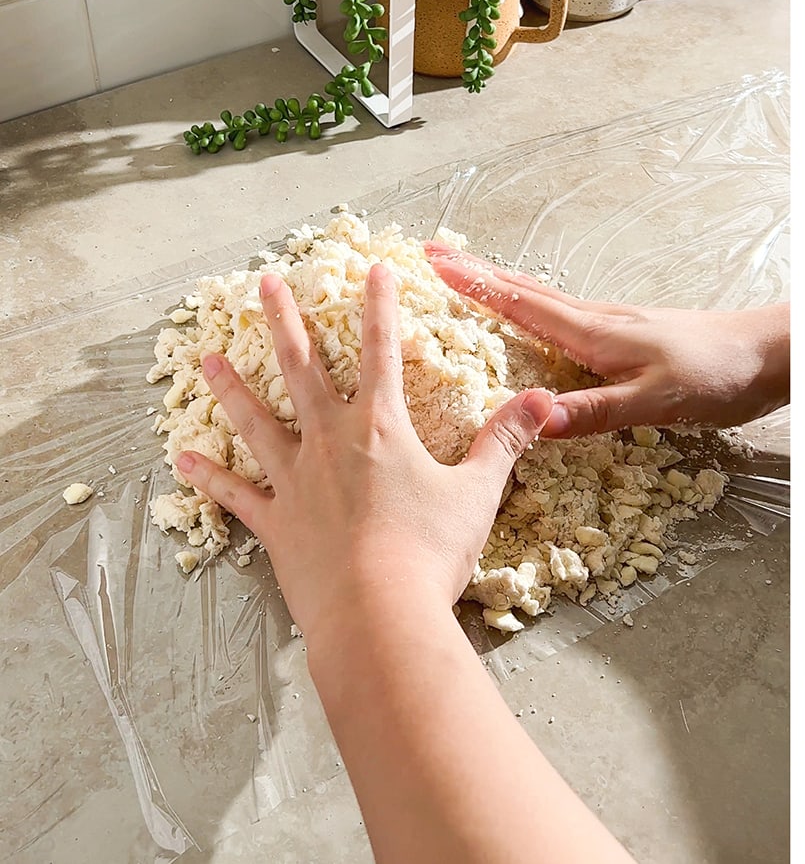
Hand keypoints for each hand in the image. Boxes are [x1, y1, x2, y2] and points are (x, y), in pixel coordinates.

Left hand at [175, 266, 554, 642]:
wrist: (377, 614)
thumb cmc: (430, 551)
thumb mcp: (478, 491)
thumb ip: (506, 440)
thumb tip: (543, 400)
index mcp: (381, 428)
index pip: (381, 350)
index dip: (379, 306)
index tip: (372, 269)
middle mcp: (330, 443)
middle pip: (301, 368)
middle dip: (284, 321)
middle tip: (264, 283)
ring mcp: (296, 482)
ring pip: (256, 421)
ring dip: (231, 388)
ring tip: (207, 358)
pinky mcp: (276, 524)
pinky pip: (235, 494)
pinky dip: (209, 476)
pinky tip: (182, 458)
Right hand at [426, 244, 788, 438]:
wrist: (767, 356)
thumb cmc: (716, 376)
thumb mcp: (655, 402)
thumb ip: (596, 412)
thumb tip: (534, 418)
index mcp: (595, 333)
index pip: (521, 303)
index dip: (474, 284)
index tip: (430, 261)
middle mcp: (598, 321)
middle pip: (525, 292)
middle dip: (476, 274)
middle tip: (431, 256)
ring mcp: (614, 326)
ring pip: (544, 301)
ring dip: (502, 288)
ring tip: (468, 279)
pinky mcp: (629, 338)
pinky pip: (565, 318)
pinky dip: (535, 309)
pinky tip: (536, 320)